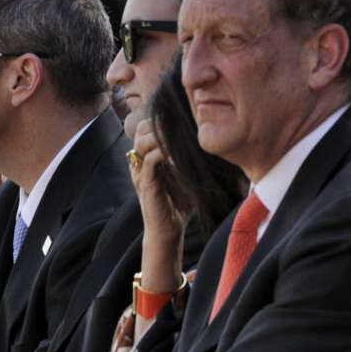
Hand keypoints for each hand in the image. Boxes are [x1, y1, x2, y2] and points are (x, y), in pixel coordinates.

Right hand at [131, 119, 186, 293]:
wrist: (168, 230)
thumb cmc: (178, 204)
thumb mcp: (186, 175)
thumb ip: (189, 158)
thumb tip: (210, 141)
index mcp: (146, 158)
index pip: (144, 128)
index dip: (159, 122)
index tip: (180, 127)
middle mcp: (140, 163)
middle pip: (140, 130)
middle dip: (160, 127)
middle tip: (180, 133)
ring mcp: (140, 172)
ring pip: (143, 141)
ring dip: (163, 138)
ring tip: (180, 144)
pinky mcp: (146, 183)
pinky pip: (151, 159)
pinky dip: (166, 154)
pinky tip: (179, 159)